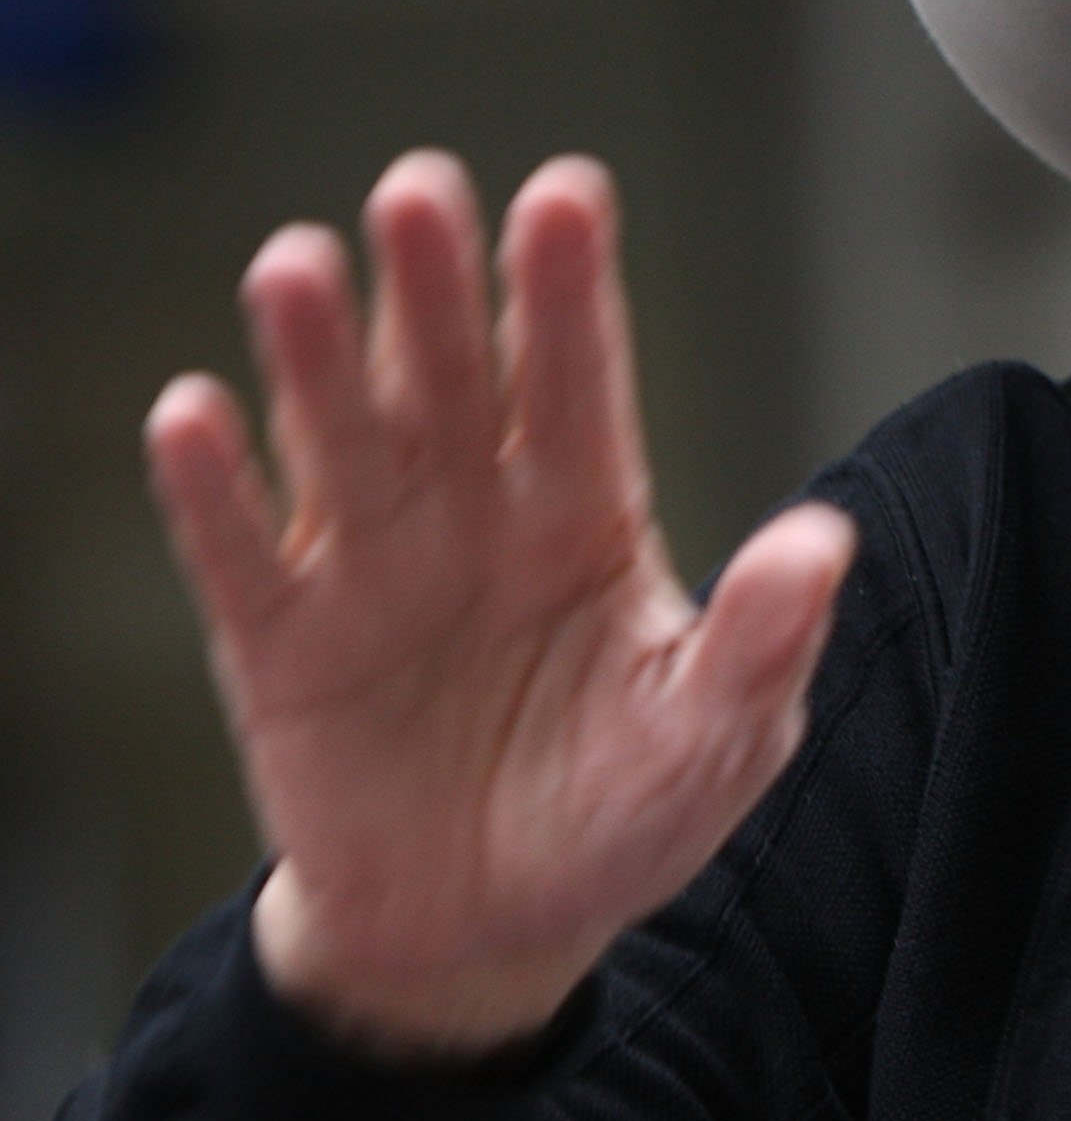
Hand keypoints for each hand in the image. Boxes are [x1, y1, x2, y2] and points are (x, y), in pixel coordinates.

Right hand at [142, 151, 852, 1061]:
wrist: (490, 932)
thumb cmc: (619, 810)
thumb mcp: (716, 736)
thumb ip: (760, 639)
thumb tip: (824, 542)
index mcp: (586, 512)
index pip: (577, 380)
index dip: (566, 290)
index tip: (564, 194)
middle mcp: (472, 511)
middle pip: (449, 377)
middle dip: (434, 284)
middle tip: (420, 187)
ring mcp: (369, 568)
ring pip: (339, 437)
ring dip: (313, 354)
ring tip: (296, 264)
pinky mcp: (278, 646)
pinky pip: (239, 557)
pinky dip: (213, 491)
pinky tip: (195, 414)